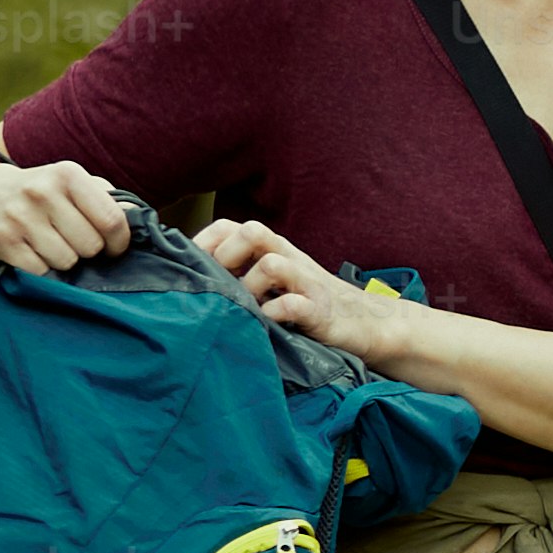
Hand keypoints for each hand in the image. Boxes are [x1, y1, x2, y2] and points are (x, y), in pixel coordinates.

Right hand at [0, 150, 133, 270]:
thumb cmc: (40, 193)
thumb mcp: (71, 183)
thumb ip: (106, 199)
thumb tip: (139, 216)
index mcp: (68, 174)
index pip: (112, 220)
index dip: (119, 243)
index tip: (112, 247)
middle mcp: (43, 192)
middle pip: (90, 246)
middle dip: (87, 251)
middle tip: (72, 242)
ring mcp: (20, 216)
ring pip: (66, 261)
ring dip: (63, 261)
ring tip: (49, 245)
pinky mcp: (2, 241)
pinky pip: (40, 272)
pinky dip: (42, 270)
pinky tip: (33, 254)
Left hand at [200, 216, 399, 369]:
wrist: (363, 322)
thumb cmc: (307, 302)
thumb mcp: (271, 282)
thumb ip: (239, 274)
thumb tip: (189, 280)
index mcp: (271, 249)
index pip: (229, 226)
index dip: (204, 242)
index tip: (189, 269)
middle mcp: (287, 258)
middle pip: (252, 231)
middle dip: (226, 257)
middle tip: (217, 287)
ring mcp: (305, 283)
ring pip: (271, 264)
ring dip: (249, 287)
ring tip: (244, 309)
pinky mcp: (320, 311)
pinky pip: (293, 305)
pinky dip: (274, 314)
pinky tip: (266, 325)